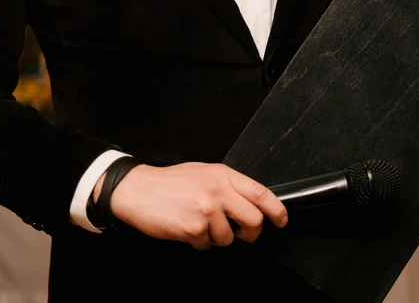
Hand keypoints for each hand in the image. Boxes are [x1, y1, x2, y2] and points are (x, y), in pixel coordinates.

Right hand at [99, 163, 287, 249]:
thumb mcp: (204, 173)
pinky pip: (207, 244)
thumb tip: (249, 202)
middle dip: (250, 232)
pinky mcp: (194, 228)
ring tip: (200, 223)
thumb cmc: (169, 182)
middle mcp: (218, 191)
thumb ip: (228, 185)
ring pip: (229, 237)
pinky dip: (198, 241)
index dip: (277, 210)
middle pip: (253, 220)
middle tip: (243, 233)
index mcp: (223, 175)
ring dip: (216, 237)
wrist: (138, 189)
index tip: (281, 219)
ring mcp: (207, 210)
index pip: (261, 193)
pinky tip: (186, 227)